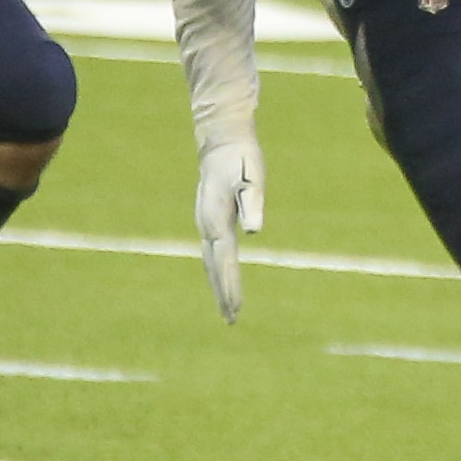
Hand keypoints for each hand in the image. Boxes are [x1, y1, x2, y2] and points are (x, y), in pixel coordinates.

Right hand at [196, 136, 264, 322]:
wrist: (220, 140)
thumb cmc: (241, 159)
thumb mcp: (252, 178)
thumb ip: (253, 204)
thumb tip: (255, 231)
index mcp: (217, 220)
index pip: (224, 261)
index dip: (230, 286)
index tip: (236, 308)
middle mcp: (206, 225)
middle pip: (214, 267)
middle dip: (223, 293)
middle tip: (231, 320)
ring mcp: (204, 222)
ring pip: (210, 261)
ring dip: (218, 284)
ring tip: (227, 308)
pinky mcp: (208, 218)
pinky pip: (211, 251)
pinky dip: (216, 269)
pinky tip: (220, 277)